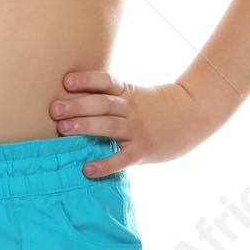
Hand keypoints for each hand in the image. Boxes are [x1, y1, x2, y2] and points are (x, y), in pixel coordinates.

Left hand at [50, 72, 213, 175]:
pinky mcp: (144, 150)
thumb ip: (110, 97)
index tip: (66, 81)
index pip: (105, 82)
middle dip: (77, 106)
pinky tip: (88, 169)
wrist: (195, 114)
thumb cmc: (157, 106)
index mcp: (127, 93)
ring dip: (86, 126)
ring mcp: (137, 130)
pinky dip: (105, 164)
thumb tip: (73, 100)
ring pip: (109, 126)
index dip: (86, 80)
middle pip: (102, 103)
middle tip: (54, 109)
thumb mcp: (135, 95)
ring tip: (63, 130)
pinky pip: (122, 158)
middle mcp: (131, 109)